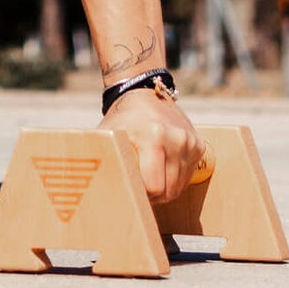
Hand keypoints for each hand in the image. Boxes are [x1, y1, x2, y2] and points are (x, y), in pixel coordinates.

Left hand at [100, 85, 204, 203]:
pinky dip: (175, 178)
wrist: (143, 92)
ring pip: (179, 187)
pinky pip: (187, 177)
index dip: (140, 194)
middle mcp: (176, 138)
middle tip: (138, 183)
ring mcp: (189, 141)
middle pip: (168, 191)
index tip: (130, 186)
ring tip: (149, 174)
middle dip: (152, 194)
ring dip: (164, 187)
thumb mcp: (107, 137)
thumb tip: (90, 188)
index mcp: (154, 136)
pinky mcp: (198, 144)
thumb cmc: (121, 120)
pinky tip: (162, 166)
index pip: (154, 187)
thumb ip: (103, 161)